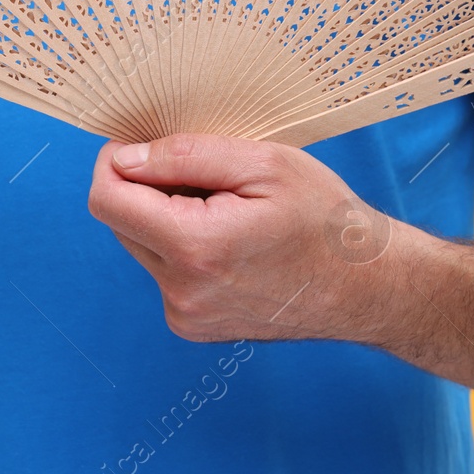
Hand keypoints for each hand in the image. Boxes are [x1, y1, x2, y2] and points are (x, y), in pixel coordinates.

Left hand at [87, 134, 406, 342]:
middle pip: (121, 222)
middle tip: (208, 178)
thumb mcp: (263, 164)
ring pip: (142, 246)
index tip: (142, 146)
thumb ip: (183, 156)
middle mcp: (181, 292)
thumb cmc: (324, 219)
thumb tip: (125, 158)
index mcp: (194, 247)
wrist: (367, 286)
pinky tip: (231, 242)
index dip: (114, 163)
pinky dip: (183, 248)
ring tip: (227, 211)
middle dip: (148, 190)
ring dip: (167, 219)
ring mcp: (186, 316)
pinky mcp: (193, 326)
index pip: (106, 200)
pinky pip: (164, 272)